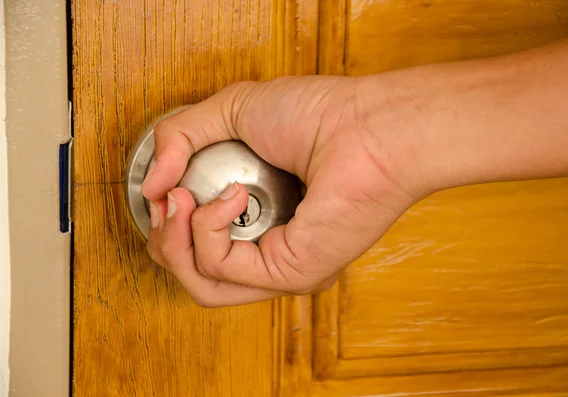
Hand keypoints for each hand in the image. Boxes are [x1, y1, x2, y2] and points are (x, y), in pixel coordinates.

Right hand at [141, 75, 426, 306]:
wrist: (368, 124)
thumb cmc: (320, 114)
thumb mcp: (231, 111)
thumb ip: (179, 137)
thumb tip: (150, 186)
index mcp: (261, 220)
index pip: (198, 247)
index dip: (167, 222)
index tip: (164, 186)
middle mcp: (271, 249)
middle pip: (192, 273)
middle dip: (163, 237)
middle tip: (169, 197)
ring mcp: (282, 266)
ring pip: (201, 284)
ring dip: (173, 240)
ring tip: (182, 199)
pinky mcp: (290, 274)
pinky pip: (219, 268)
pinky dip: (207, 228)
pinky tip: (230, 195)